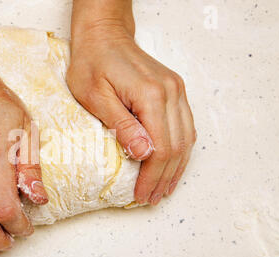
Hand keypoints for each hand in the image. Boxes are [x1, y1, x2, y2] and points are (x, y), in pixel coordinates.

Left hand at [67, 20, 195, 204]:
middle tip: (153, 198)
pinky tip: (174, 164)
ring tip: (165, 189)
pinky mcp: (174, 90)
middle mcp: (171, 92)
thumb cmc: (92, 63)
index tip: (142, 195)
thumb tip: (145, 154)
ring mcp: (176, 90)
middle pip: (176, 147)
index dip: (152, 176)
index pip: (160, 148)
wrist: (104, 36)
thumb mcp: (96, 96)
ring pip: (186, 138)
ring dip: (176, 167)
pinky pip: (185, 126)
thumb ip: (122, 125)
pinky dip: (180, 149)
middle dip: (164, 178)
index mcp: (151, 95)